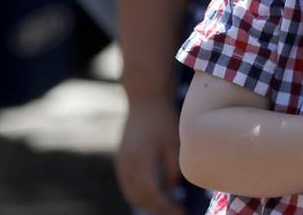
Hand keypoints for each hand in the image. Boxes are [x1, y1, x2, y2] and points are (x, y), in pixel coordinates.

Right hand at [115, 96, 183, 214]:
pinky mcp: (121, 159)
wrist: (145, 99)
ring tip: (167, 205)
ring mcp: (121, 163)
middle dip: (157, 209)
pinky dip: (140, 193)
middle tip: (176, 211)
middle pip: (139, 198)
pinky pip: (128, 184)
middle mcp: (127, 165)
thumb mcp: (174, 143)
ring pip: (131, 193)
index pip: (152, 195)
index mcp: (140, 162)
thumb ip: (172, 169)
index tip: (181, 213)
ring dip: (147, 203)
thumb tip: (170, 189)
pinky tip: (155, 193)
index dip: (166, 208)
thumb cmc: (163, 119)